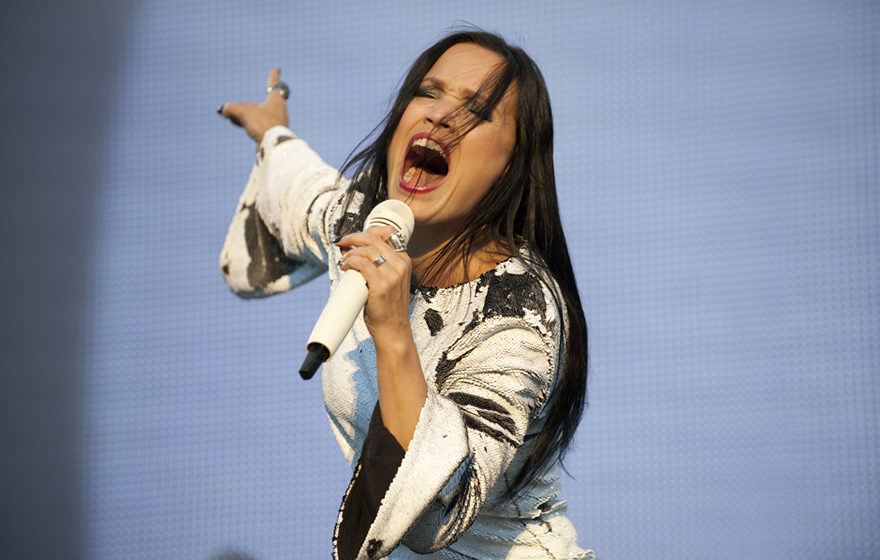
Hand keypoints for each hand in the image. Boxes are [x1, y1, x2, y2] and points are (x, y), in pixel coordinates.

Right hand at [218, 68, 288, 142]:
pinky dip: (246, 122)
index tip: (276, 69)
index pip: (274, 84)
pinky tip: (236, 122)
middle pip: (261, 103)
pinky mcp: (271, 133)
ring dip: (244, 115)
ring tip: (230, 115)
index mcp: (276, 100)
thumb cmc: (263, 124)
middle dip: (246, 105)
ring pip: (258, 114)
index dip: (274, 76)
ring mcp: (276, 122)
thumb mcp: (244, 112)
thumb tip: (224, 109)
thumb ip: (232, 108)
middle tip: (233, 107)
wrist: (274, 145)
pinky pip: (257, 124)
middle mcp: (278, 110)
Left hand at [335, 226, 412, 340]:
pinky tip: (345, 267)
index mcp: (404, 261)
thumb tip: (350, 249)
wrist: (393, 329)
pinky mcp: (381, 285)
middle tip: (342, 242)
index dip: (367, 231)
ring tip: (343, 260)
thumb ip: (377, 264)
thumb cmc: (387, 306)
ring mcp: (392, 275)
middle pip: (374, 238)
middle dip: (353, 237)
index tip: (354, 237)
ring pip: (367, 250)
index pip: (387, 233)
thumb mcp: (390, 280)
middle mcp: (400, 265)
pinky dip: (350, 262)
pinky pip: (361, 264)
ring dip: (350, 251)